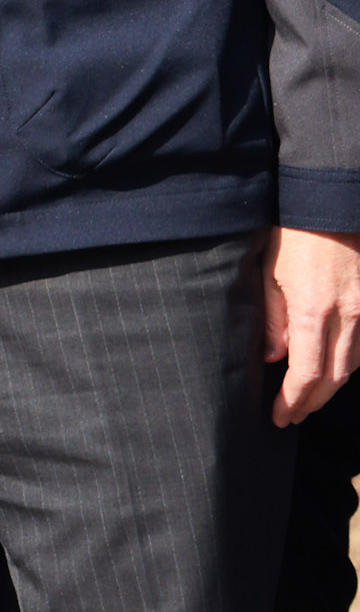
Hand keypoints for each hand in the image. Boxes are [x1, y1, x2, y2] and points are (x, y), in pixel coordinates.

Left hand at [267, 226, 359, 424]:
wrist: (331, 204)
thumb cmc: (294, 235)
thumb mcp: (270, 274)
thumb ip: (272, 319)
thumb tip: (273, 357)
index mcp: (314, 310)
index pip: (306, 373)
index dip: (292, 400)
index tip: (278, 416)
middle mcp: (347, 316)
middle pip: (334, 378)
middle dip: (311, 403)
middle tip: (291, 417)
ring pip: (352, 365)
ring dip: (330, 388)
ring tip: (307, 400)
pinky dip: (346, 365)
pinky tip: (330, 372)